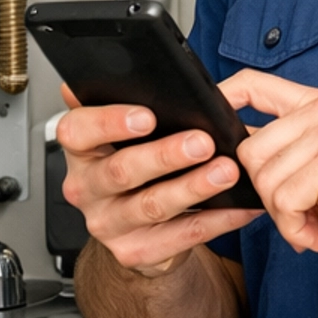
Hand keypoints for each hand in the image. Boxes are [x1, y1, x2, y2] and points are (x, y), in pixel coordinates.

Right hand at [56, 91, 259, 275]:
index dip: (109, 122)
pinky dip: (216, 220)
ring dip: (194, 187)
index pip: (77, 132)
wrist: (135, 229)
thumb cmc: (134, 167)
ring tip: (226, 171)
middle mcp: (87, 188)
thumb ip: (122, 102)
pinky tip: (239, 205)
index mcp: (81, 151)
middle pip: (121, 171)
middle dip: (165, 155)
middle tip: (201, 141)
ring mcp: (108, 223)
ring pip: (152, 205)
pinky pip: (180, 236)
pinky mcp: (135, 252)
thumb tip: (128, 66)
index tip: (146, 115)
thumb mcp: (121, 134)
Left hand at [224, 70, 317, 269]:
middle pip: (249, 149)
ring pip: (264, 178)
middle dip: (265, 193)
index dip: (222, 99)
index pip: (253, 83)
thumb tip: (232, 151)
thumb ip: (286, 149)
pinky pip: (283, 200)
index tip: (205, 126)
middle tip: (298, 213)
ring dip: (283, 216)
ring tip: (312, 223)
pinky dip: (295, 228)